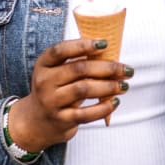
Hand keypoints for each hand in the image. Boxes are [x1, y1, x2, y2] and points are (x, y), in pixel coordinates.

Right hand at [7, 38, 132, 152]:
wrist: (38, 122)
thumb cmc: (57, 90)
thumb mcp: (59, 73)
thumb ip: (79, 63)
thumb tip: (114, 57)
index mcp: (44, 64)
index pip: (61, 50)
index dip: (83, 45)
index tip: (105, 43)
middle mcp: (44, 81)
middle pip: (79, 69)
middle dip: (107, 68)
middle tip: (127, 70)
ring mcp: (51, 102)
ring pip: (84, 89)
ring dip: (109, 86)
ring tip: (124, 86)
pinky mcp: (61, 119)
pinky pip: (86, 114)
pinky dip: (104, 108)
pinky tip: (115, 102)